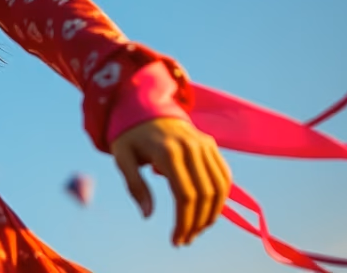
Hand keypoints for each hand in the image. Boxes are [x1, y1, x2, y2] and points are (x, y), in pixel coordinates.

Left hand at [110, 117, 231, 246]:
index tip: (176, 240)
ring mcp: (204, 144)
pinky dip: (221, 197)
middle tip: (186, 240)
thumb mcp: (122, 157)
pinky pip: (224, 175)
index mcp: (167, 151)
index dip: (183, 222)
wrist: (144, 105)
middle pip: (204, 194)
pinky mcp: (211, 144)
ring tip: (198, 230)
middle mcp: (191, 147)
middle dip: (197, 223)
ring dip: (212, 214)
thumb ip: (134, 186)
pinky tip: (209, 212)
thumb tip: (147, 215)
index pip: (185, 195)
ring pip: (219, 187)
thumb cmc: (130, 136)